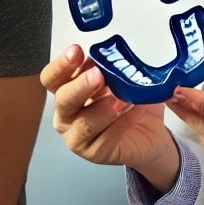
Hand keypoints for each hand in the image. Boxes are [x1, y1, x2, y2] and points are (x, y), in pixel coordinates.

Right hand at [40, 44, 178, 189]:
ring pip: (83, 124)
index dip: (61, 65)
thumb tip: (111, 53)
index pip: (52, 78)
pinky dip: (122, 124)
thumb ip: (110, 67)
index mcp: (67, 91)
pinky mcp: (95, 153)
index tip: (77, 51)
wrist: (152, 132)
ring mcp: (78, 137)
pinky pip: (105, 139)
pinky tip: (135, 111)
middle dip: (80, 87)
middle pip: (62, 101)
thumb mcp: (122, 79)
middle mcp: (67, 115)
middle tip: (98, 76)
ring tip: (124, 98)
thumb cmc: (131, 102)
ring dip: (104, 109)